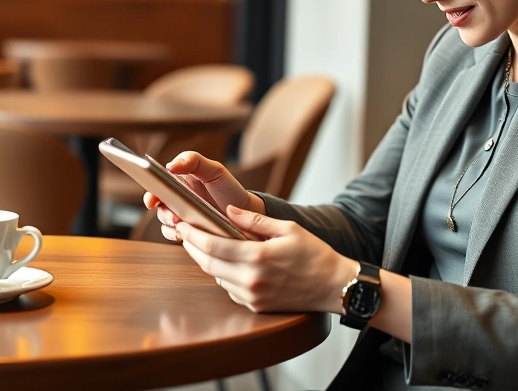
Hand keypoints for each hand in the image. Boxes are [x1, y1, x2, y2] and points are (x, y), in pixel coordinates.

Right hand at [144, 151, 265, 242]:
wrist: (246, 214)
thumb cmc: (229, 189)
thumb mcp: (214, 170)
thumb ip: (194, 161)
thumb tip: (170, 165)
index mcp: (181, 181)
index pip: (157, 185)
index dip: (151, 192)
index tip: (152, 200)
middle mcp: (178, 198)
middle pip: (158, 205)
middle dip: (162, 211)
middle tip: (174, 216)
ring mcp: (182, 215)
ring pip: (164, 221)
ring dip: (168, 224)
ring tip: (181, 225)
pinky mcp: (188, 231)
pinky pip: (173, 234)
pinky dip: (175, 235)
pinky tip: (184, 234)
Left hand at [176, 205, 358, 313]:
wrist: (334, 286)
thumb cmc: (315, 254)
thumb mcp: (288, 229)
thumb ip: (255, 221)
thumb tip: (228, 211)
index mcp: (258, 257)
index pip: (212, 246)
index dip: (192, 234)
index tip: (182, 223)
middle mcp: (251, 280)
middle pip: (207, 263)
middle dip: (192, 246)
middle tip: (185, 231)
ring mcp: (252, 296)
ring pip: (217, 277)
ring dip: (207, 261)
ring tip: (204, 244)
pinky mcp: (256, 306)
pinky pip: (230, 289)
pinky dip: (224, 274)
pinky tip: (227, 262)